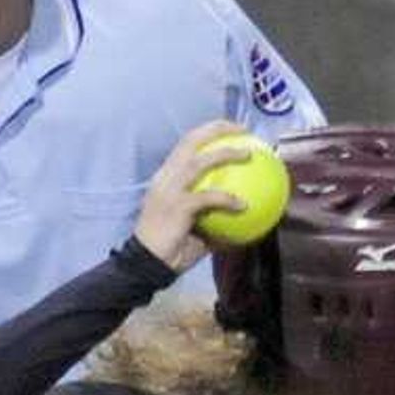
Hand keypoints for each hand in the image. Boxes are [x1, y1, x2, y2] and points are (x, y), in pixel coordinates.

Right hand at [131, 121, 253, 273]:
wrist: (145, 266)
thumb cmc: (170, 251)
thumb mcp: (194, 231)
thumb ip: (213, 219)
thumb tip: (242, 218)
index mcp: (166, 178)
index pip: (186, 145)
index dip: (208, 132)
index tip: (230, 131)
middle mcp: (165, 178)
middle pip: (191, 141)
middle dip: (216, 129)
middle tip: (241, 130)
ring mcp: (169, 190)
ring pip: (199, 161)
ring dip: (226, 153)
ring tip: (248, 153)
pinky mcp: (176, 206)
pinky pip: (207, 198)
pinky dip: (227, 199)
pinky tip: (244, 205)